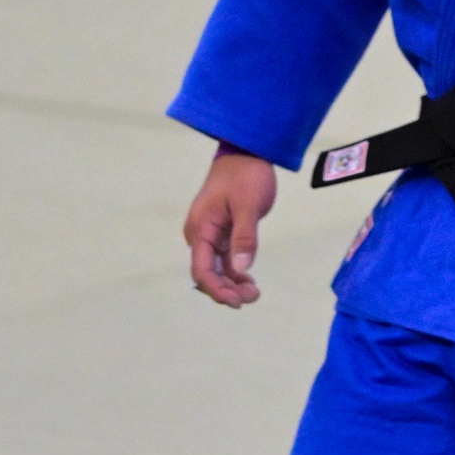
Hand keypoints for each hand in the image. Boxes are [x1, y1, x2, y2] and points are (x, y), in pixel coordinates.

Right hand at [184, 148, 276, 307]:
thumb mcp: (248, 206)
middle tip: (252, 298)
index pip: (202, 270)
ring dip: (232, 283)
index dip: (216, 289)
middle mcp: (200, 234)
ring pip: (217, 268)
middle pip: (207, 273)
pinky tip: (248, 281)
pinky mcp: (222, 231)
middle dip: (226, 290)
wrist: (246, 153)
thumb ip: (244, 237)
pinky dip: (235, 271)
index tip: (235, 302)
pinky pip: (224, 258)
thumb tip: (240, 269)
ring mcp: (210, 234)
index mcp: (200, 229)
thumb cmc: (246, 176)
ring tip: (253, 294)